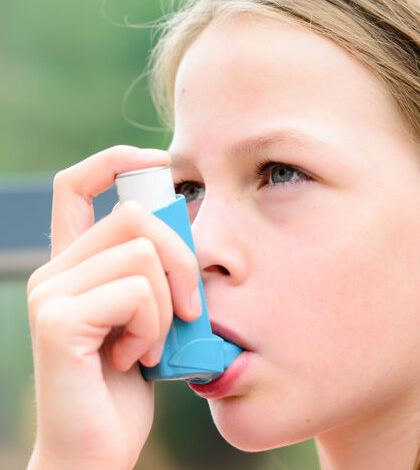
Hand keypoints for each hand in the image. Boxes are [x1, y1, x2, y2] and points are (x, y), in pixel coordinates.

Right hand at [26, 145, 200, 469]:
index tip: (161, 160)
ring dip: (169, 304)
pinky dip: (155, 326)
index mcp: (77, 262)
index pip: (79, 183)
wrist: (96, 449)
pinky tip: (137, 358)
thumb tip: (183, 223)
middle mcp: (56, 270)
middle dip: (182, 259)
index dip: (118, 159)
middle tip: (188, 309)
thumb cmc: (130, 382)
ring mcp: (51, 293)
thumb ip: (155, 272)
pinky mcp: (58, 321)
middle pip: (137, 214)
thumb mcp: (151, 315)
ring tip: (154, 342)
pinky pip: (136, 292)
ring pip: (143, 252)